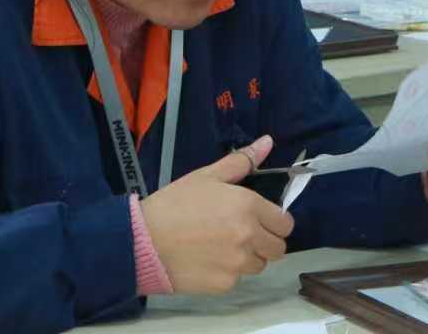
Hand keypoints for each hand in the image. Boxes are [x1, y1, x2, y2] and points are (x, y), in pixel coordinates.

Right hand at [141, 135, 293, 294]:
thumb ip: (241, 161)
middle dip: (265, 242)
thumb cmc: (174, 204)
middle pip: (278, 248)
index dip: (274, 222)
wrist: (142, 242)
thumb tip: (268, 142)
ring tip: (220, 247)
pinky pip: (237, 280)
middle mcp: (249, 236)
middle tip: (241, 234)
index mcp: (248, 206)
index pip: (285, 224)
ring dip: (248, 258)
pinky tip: (206, 261)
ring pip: (259, 265)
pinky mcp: (224, 285)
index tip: (259, 220)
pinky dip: (227, 273)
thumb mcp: (206, 176)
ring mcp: (237, 264)